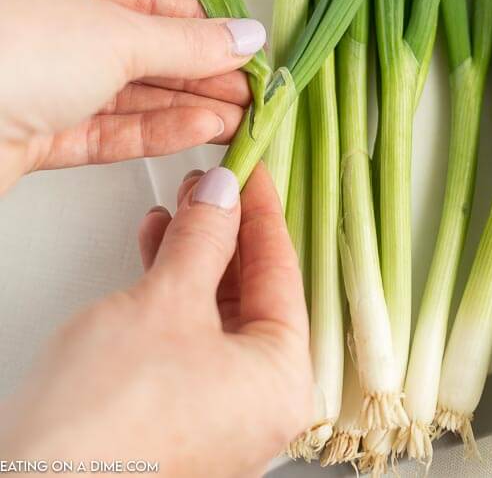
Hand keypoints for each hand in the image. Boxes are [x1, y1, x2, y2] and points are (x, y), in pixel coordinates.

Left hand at [0, 0, 266, 191]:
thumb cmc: (1, 51)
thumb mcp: (114, 34)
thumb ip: (186, 42)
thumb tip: (242, 36)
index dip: (202, 24)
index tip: (243, 47)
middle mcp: (44, 24)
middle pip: (141, 48)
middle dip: (200, 72)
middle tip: (251, 90)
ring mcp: (37, 81)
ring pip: (127, 94)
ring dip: (186, 106)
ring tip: (237, 116)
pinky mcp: (32, 134)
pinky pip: (106, 129)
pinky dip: (155, 131)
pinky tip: (197, 131)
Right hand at [0, 165, 312, 475]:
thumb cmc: (108, 422)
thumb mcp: (167, 300)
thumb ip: (204, 239)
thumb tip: (223, 195)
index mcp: (283, 381)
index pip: (283, 270)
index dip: (263, 209)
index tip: (251, 169)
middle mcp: (260, 404)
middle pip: (253, 290)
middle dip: (225, 231)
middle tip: (211, 185)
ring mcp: (219, 413)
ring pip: (218, 311)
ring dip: (195, 254)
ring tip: (178, 208)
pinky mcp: (177, 413)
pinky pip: (191, 336)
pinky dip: (174, 291)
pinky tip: (157, 252)